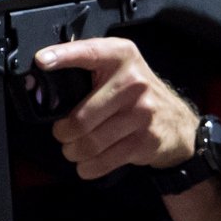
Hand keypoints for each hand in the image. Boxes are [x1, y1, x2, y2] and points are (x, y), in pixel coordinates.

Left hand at [35, 38, 200, 180]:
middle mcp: (132, 82)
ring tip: (74, 149)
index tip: (42, 60)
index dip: (64, 56)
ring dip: (73, 152)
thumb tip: (43, 81)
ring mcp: (141, 112)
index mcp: (121, 57)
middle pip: (80, 118)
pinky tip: (87, 163)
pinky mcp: (145, 140)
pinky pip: (104, 161)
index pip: (89, 52)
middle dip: (63, 133)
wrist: (178, 123)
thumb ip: (88, 71)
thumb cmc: (138, 96)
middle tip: (63, 134)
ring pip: (89, 143)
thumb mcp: (118, 71)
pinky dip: (88, 167)